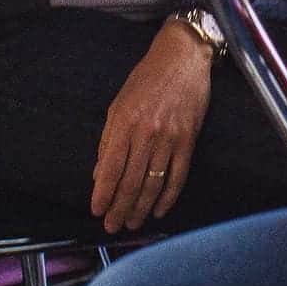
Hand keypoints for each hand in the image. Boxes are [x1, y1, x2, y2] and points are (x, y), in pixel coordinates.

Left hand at [91, 19, 214, 233]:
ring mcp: (170, 138)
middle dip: (119, 208)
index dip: (103, 193)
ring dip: (141, 208)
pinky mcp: (188, 141)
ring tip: (132, 223)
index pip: (111, 167)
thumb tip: (99, 173)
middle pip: (131, 181)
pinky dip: (168, 197)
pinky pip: (178, 176)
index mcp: (126, 122)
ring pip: (153, 183)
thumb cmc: (146, 79)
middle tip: (112, 226)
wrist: (183, 59)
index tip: (97, 210)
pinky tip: (159, 210)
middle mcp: (147, 133)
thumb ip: (108, 139)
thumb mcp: (119, 103)